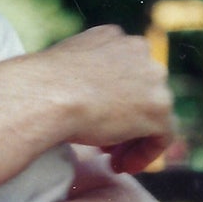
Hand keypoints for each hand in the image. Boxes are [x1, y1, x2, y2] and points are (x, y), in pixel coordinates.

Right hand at [26, 25, 175, 171]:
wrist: (46, 95)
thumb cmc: (41, 85)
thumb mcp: (62, 67)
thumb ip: (82, 73)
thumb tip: (82, 95)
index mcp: (112, 36)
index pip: (124, 70)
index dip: (112, 98)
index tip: (96, 119)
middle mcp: (137, 50)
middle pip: (142, 91)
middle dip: (124, 118)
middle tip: (103, 142)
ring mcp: (152, 78)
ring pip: (153, 114)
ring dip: (132, 138)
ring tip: (110, 158)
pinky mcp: (159, 108)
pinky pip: (161, 136)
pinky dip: (144, 154)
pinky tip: (119, 166)